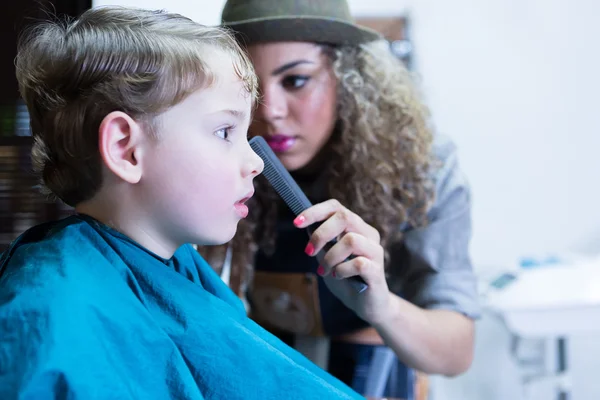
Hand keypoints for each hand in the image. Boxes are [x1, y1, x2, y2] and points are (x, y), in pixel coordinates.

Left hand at [293, 199, 391, 324]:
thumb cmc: (345, 278)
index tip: (296, 223)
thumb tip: (305, 225)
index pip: (336, 207)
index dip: (315, 211)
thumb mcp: (327, 257)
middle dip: (320, 234)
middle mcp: (368, 234)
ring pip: (350, 240)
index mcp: (356, 227)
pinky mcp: (377, 270)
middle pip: (344, 217)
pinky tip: (338, 276)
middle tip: (309, 252)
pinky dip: (341, 270)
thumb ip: (320, 242)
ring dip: (330, 257)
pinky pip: (358, 263)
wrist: (365, 304)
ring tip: (325, 270)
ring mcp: (375, 251)